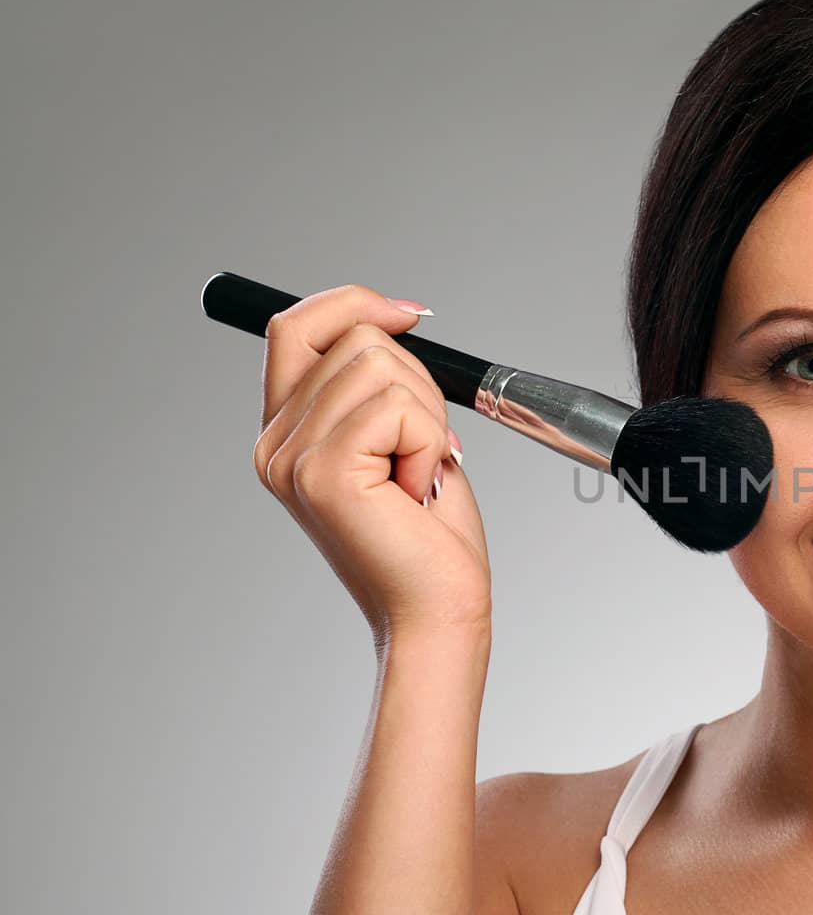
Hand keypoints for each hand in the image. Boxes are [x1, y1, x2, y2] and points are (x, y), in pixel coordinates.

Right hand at [252, 284, 490, 646]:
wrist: (435, 611)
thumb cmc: (428, 538)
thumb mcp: (401, 439)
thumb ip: (376, 384)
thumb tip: (391, 314)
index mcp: (285, 431)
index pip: (297, 325)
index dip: (355, 303)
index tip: (412, 315)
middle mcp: (274, 443)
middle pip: (355, 338)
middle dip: (418, 383)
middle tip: (425, 451)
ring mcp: (292, 457)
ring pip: (382, 366)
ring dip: (428, 420)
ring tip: (418, 477)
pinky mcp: (322, 473)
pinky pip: (399, 408)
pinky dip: (430, 443)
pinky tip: (417, 491)